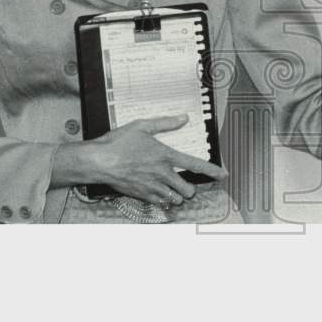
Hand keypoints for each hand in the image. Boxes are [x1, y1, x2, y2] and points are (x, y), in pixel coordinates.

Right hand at [84, 115, 227, 206]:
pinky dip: (163, 199)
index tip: (223, 174)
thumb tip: (183, 118)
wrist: (98, 161)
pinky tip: (158, 191)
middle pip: (188, 189)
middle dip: (190, 188)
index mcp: (165, 155)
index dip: (212, 171)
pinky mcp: (142, 195)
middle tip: (185, 183)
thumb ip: (165, 123)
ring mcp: (152, 186)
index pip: (196, 165)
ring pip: (176, 198)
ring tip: (171, 187)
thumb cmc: (118, 142)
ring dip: (177, 194)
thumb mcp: (142, 126)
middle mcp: (162, 173)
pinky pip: (161, 202)